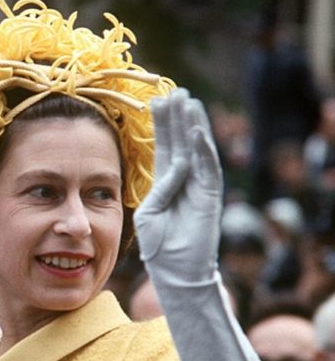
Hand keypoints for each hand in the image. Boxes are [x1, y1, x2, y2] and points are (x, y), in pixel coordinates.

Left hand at [134, 87, 222, 286]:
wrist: (174, 271)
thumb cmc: (158, 245)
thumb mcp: (149, 212)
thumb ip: (159, 188)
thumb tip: (175, 166)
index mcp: (167, 183)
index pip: (164, 147)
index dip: (161, 125)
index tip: (156, 100)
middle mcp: (185, 180)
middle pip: (180, 142)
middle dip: (177, 117)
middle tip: (175, 90)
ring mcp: (199, 187)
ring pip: (196, 150)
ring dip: (192, 125)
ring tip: (188, 101)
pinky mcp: (210, 197)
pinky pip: (208, 169)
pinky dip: (203, 150)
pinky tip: (196, 130)